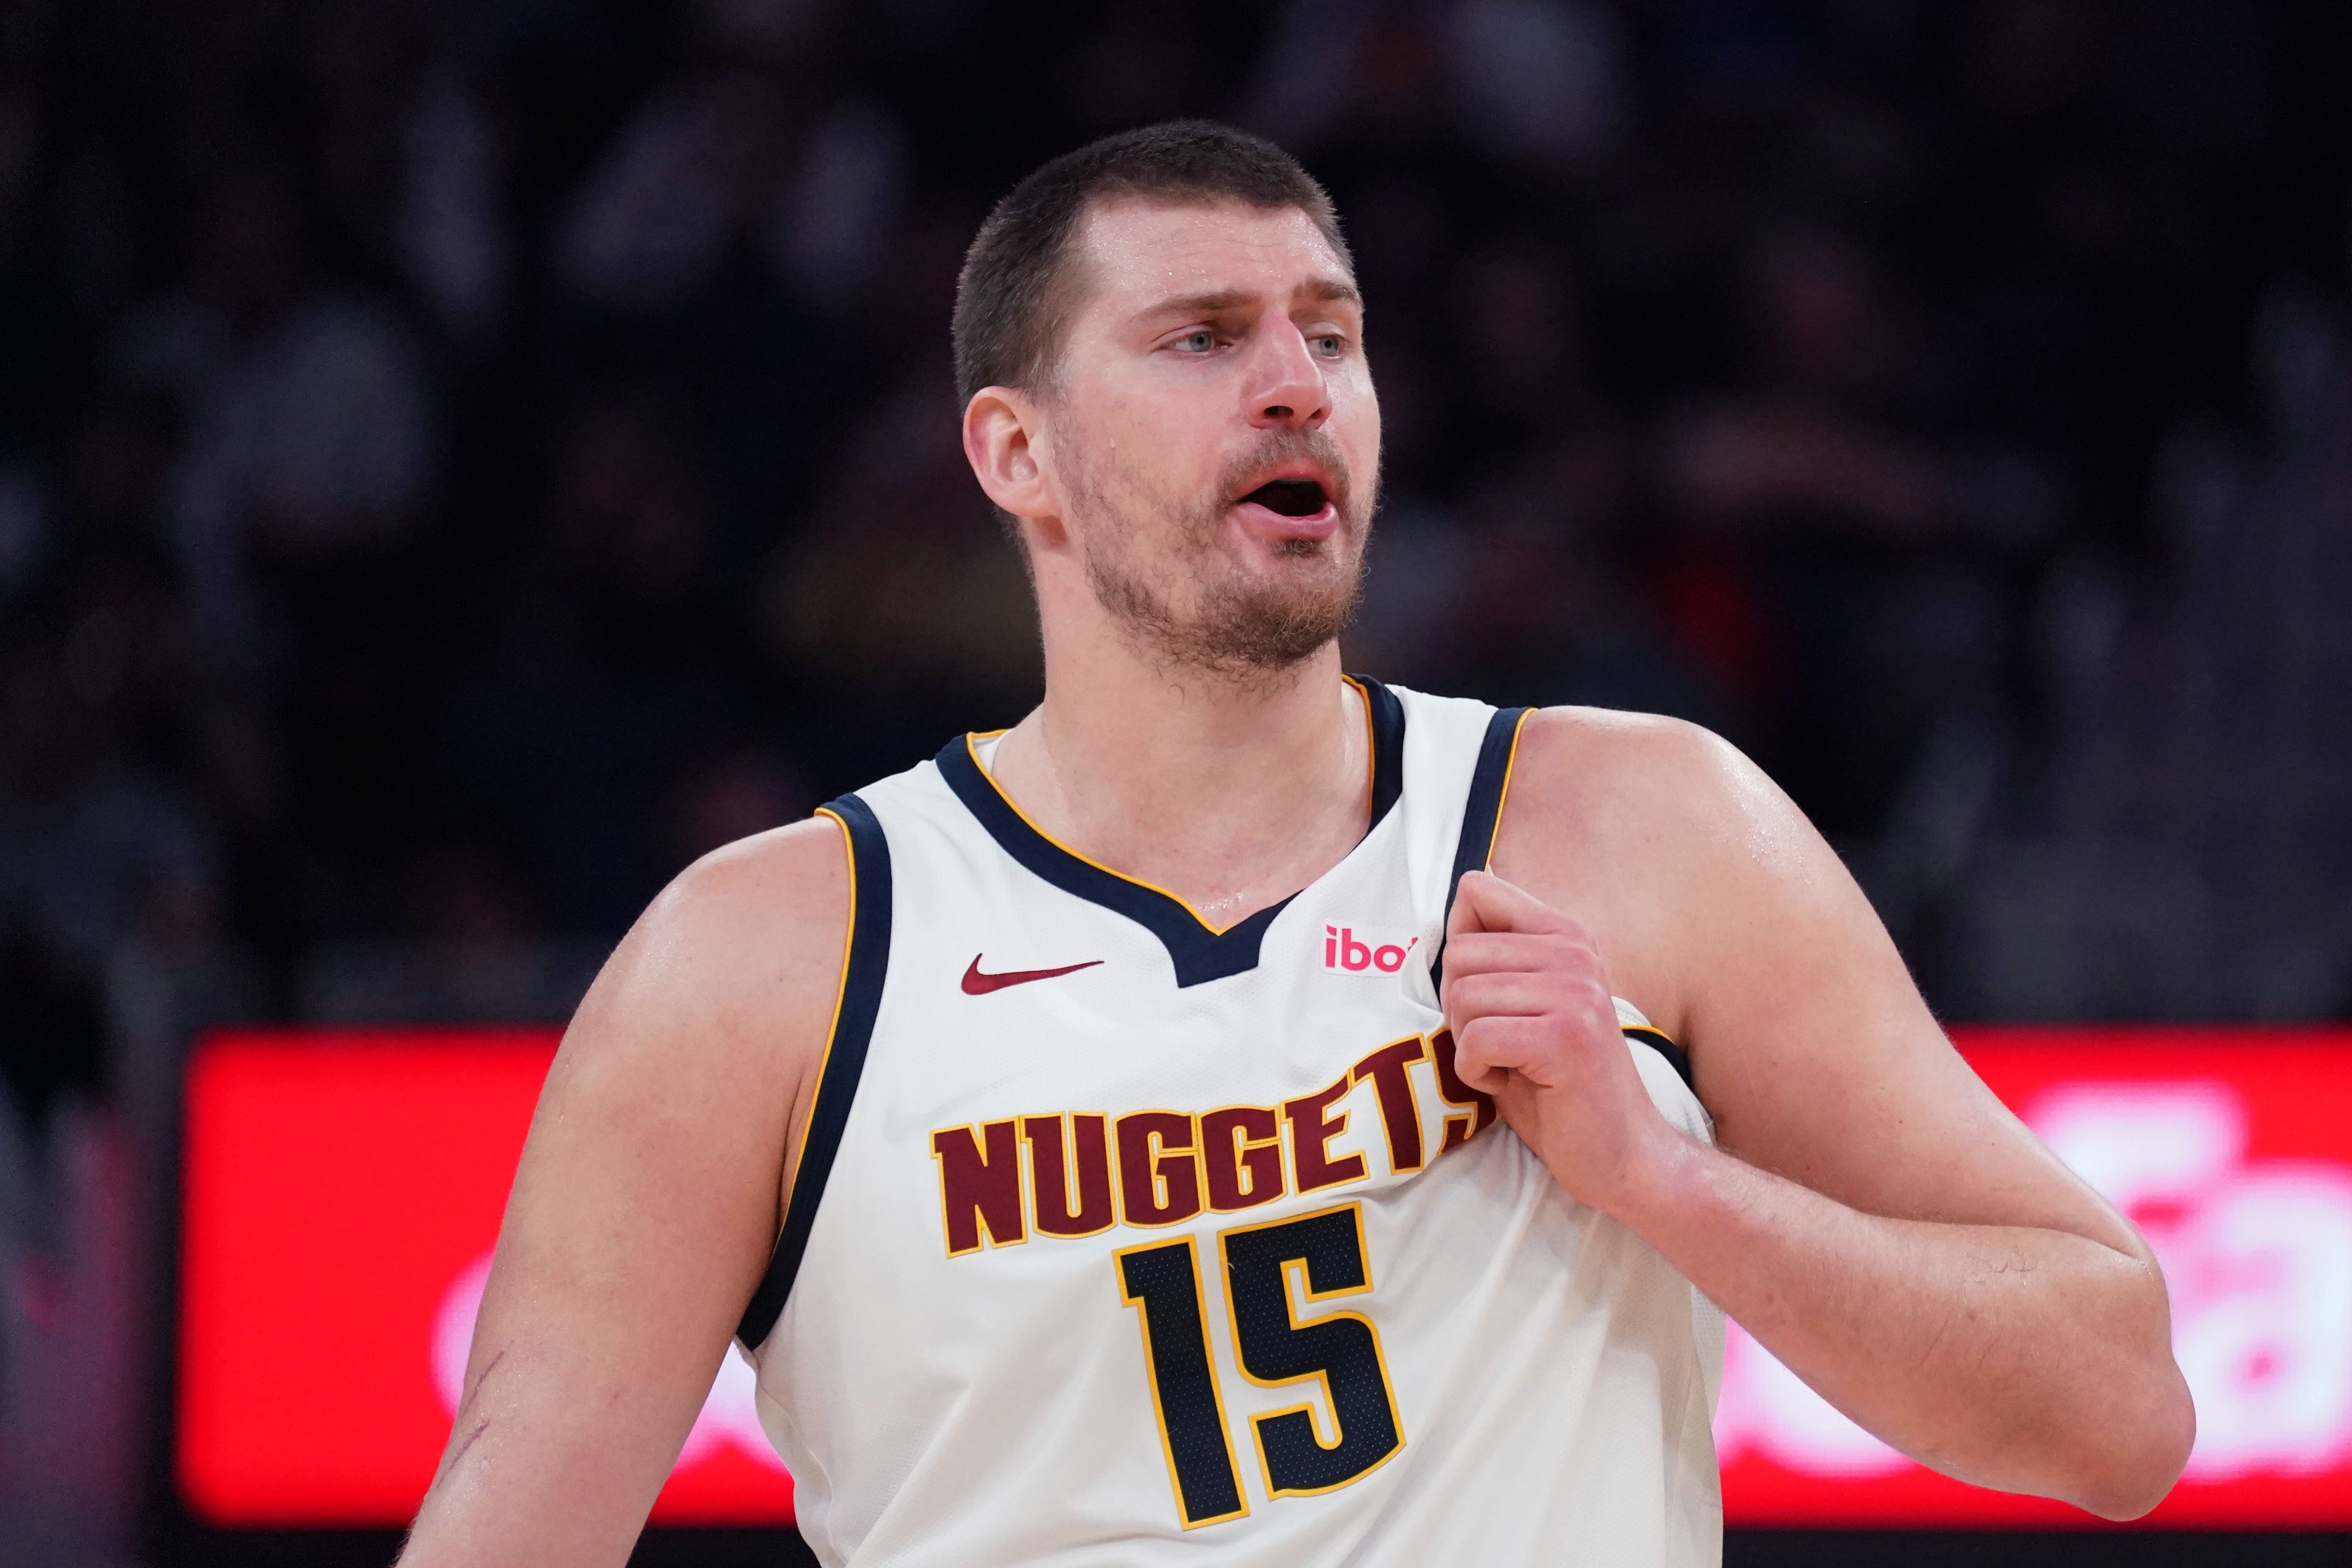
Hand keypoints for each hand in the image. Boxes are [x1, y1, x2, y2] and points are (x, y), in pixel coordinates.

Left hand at [1439, 870, 1671, 1214]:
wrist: (1622, 1152)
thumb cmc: (1558, 1084)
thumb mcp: (1525, 1005)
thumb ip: (1496, 958)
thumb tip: (1452, 910)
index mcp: (1566, 935)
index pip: (1476, 893)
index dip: (1460, 949)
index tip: (1490, 996)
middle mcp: (1575, 954)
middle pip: (1459, 955)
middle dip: (1460, 1009)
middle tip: (1501, 1043)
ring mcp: (1575, 994)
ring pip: (1463, 998)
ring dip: (1469, 1044)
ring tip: (1512, 1063)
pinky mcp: (1565, 1037)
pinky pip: (1475, 1039)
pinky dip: (1477, 1072)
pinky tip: (1512, 1082)